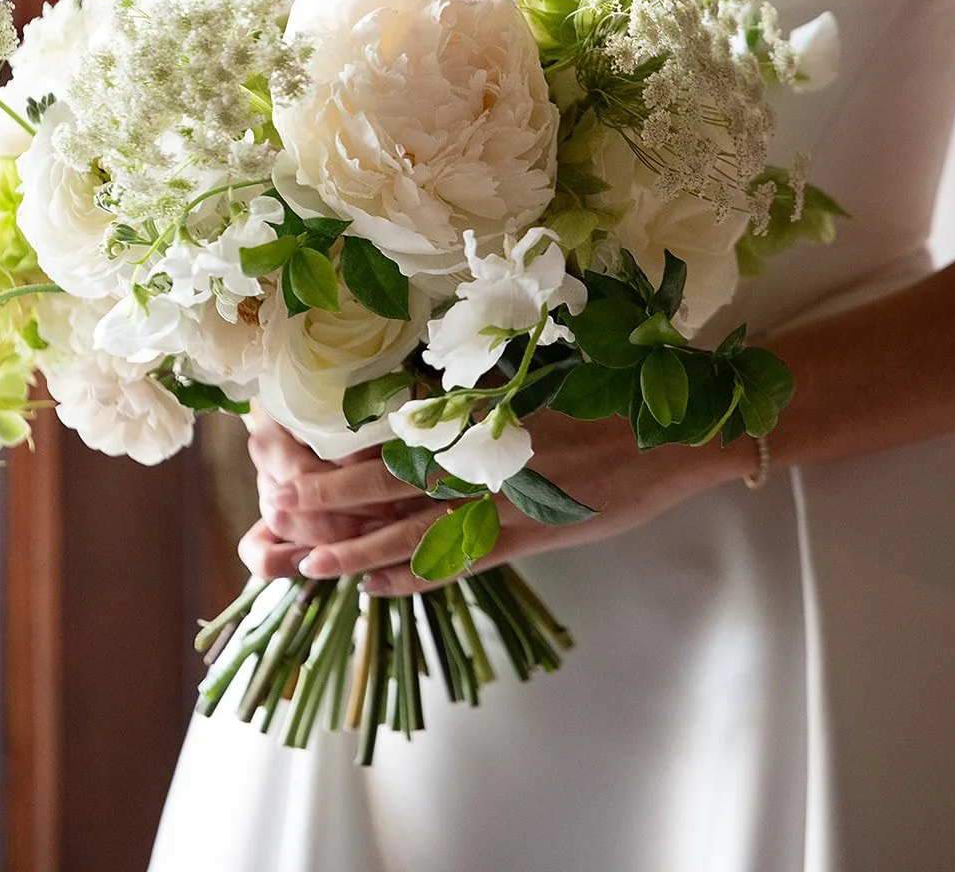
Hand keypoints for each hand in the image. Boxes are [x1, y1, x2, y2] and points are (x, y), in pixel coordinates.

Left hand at [240, 406, 756, 595]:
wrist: (678, 429)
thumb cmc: (612, 384)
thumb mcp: (540, 367)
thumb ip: (479, 381)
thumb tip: (419, 386)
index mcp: (484, 410)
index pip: (394, 434)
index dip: (340, 449)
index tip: (291, 457)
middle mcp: (485, 456)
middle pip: (389, 484)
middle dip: (328, 502)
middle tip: (276, 515)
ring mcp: (507, 500)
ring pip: (415, 531)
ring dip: (357, 548)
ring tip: (309, 565)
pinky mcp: (533, 533)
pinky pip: (461, 561)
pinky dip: (415, 576)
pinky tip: (377, 588)